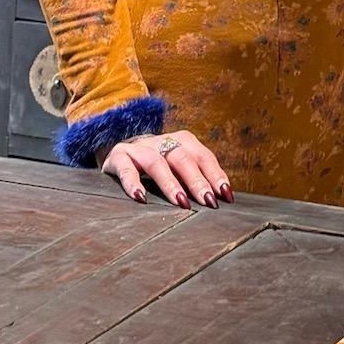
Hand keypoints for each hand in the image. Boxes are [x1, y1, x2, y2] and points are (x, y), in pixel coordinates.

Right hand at [102, 127, 230, 208]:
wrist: (120, 152)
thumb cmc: (158, 168)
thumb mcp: (178, 169)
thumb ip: (195, 179)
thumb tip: (221, 200)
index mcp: (182, 141)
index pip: (203, 156)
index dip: (215, 175)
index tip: (226, 195)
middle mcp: (162, 141)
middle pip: (182, 158)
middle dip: (196, 180)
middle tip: (207, 201)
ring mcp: (139, 148)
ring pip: (156, 162)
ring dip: (170, 183)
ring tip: (180, 202)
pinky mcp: (118, 157)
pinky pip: (125, 168)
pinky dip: (133, 182)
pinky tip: (140, 198)